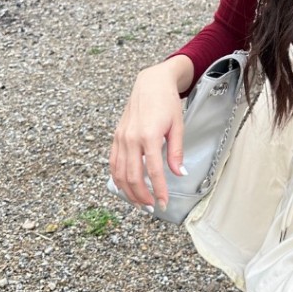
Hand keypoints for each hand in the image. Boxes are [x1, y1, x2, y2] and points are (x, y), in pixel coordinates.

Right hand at [108, 60, 188, 209]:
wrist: (150, 83)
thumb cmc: (166, 102)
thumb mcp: (177, 126)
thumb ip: (176, 151)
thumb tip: (179, 173)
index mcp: (149, 135)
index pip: (153, 171)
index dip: (159, 190)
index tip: (164, 203)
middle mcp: (131, 138)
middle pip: (132, 176)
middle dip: (142, 196)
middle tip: (152, 208)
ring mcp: (121, 138)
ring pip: (119, 173)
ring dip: (128, 191)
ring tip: (140, 203)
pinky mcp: (116, 137)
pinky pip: (113, 163)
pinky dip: (118, 178)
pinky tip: (126, 188)